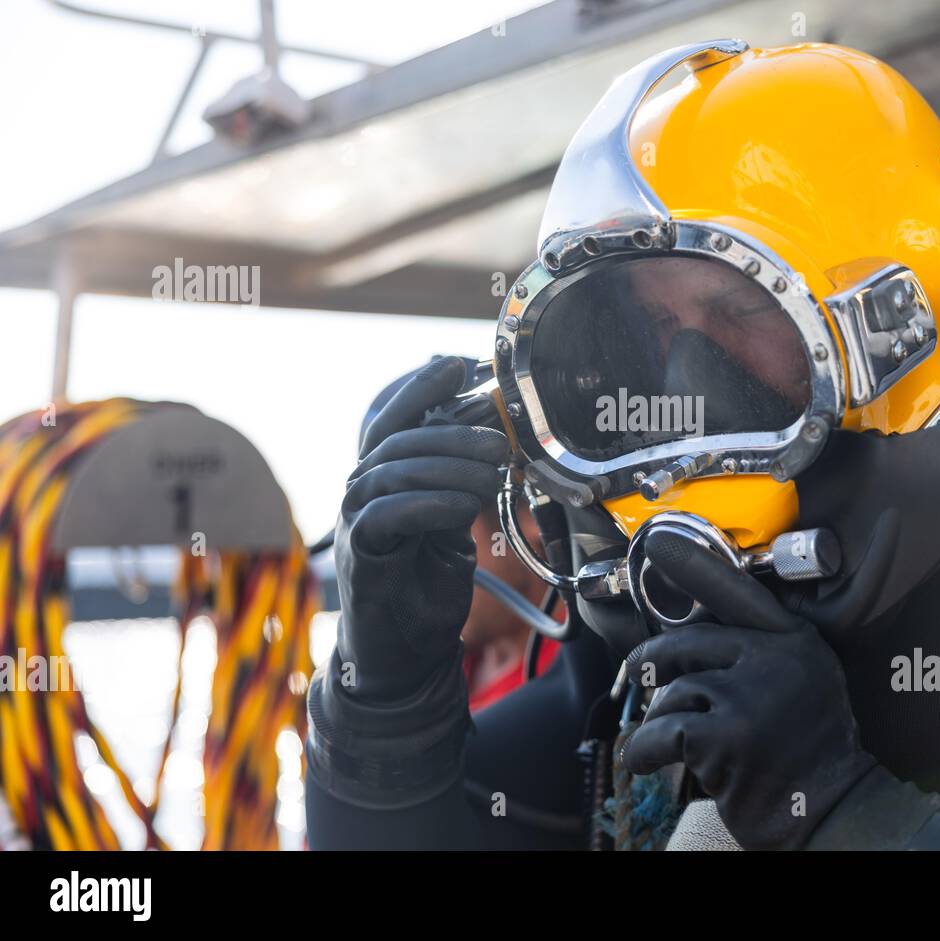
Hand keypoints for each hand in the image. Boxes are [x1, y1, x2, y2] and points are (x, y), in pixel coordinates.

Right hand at [334, 357, 508, 702]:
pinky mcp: (359, 554)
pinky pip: (387, 513)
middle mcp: (362, 493)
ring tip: (492, 473)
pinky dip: (428, 504)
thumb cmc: (426, 591)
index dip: (420, 388)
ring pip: (393, 470)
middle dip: (452, 431)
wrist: (403, 659)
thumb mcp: (452, 528)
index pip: (394, 419)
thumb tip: (492, 447)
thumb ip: (459, 488)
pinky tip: (461, 507)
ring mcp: (354, 522)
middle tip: (500, 441)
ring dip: (448, 465)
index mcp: (384, 480)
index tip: (456, 365)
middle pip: (398, 439)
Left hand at [619, 530, 874, 848]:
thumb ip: (760, 654)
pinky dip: (645, 751)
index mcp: (796, 642)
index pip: (738, 593)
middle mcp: (776, 660)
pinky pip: (662, 732)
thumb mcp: (803, 685)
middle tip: (637, 671)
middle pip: (688, 643)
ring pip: (673, 692)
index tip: (659, 541)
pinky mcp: (724, 735)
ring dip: (660, 721)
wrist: (832, 811)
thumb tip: (690, 641)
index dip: (695, 567)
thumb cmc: (810, 756)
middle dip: (653, 661)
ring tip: (672, 743)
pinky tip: (649, 760)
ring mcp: (750, 696)